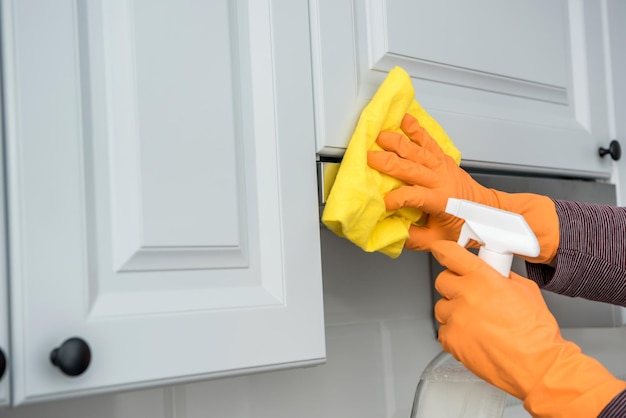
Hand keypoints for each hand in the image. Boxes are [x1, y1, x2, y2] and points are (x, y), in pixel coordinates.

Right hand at [367, 114, 495, 250]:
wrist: (486, 210)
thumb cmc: (463, 226)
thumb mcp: (438, 240)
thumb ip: (413, 238)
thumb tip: (390, 232)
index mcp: (441, 201)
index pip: (414, 197)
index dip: (396, 199)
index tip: (381, 203)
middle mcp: (442, 180)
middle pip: (412, 168)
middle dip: (389, 162)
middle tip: (369, 157)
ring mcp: (442, 166)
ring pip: (418, 151)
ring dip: (398, 142)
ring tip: (380, 136)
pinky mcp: (442, 158)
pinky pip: (428, 140)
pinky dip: (416, 128)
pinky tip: (404, 119)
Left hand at [430, 240, 625, 416]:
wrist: (538, 366)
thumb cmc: (537, 333)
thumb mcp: (526, 290)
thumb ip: (503, 277)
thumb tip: (494, 273)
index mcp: (483, 279)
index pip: (451, 255)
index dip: (443, 250)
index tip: (440, 250)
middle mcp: (466, 296)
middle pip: (442, 280)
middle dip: (454, 285)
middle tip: (469, 293)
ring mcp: (456, 319)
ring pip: (441, 306)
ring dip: (454, 310)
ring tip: (476, 320)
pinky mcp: (451, 341)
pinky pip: (444, 331)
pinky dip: (455, 333)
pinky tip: (473, 336)